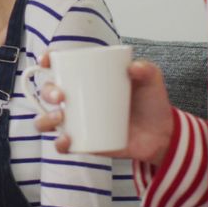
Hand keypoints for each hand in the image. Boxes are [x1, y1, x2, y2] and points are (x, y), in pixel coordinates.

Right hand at [33, 55, 174, 165]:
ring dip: (46, 118)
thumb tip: (134, 68)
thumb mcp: (151, 80)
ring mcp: (77, 122)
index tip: (46, 60)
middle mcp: (76, 99)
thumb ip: (146, 70)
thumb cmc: (150, 102)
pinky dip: (59, 143)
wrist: (161, 134)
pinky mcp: (82, 143)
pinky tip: (67, 140)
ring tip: (61, 118)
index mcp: (87, 78)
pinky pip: (62, 145)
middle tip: (61, 96)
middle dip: (47, 91)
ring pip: (47, 120)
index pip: (60, 66)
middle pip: (48, 92)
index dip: (46, 60)